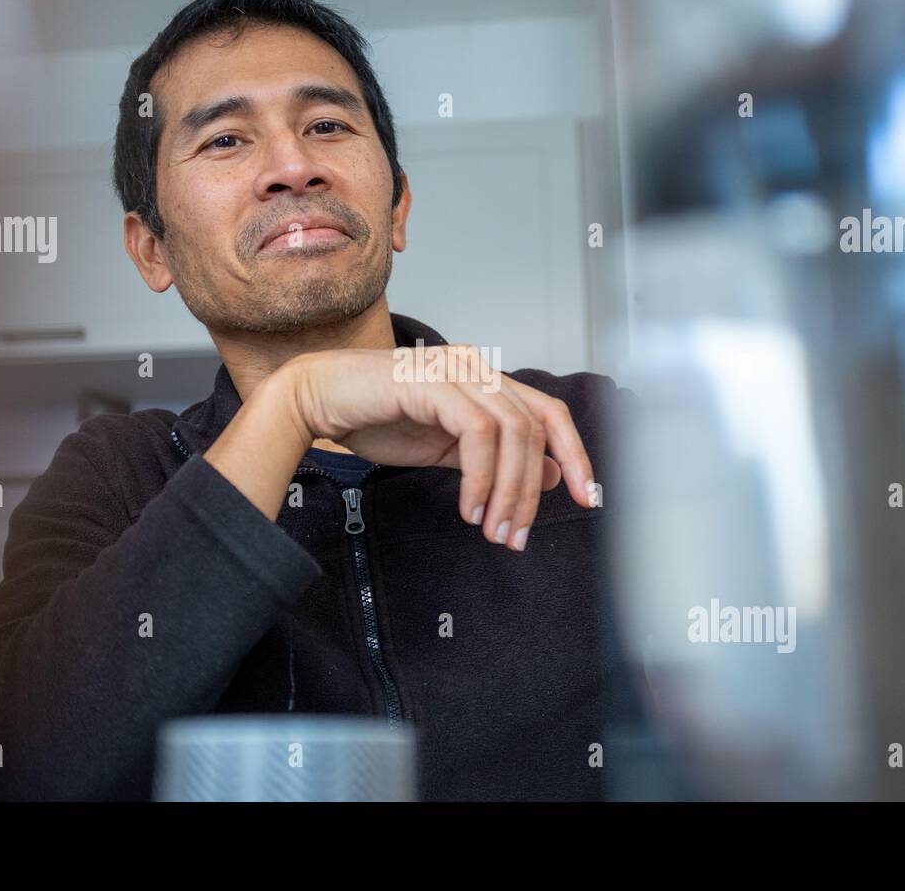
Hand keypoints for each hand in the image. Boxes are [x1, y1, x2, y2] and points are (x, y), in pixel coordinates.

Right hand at [279, 344, 597, 550]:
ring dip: (508, 490)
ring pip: (513, 432)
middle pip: (537, 427)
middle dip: (533, 490)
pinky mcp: (434, 382)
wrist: (316, 399)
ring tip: (492, 530)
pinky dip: (481, 477)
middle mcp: (478, 368)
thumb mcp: (447, 448)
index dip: (575, 454)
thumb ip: (495, 459)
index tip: (587, 497)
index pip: (548, 413)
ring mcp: (457, 371)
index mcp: (485, 380)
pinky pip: (478, 433)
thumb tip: (549, 473)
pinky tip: (469, 508)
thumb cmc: (374, 418)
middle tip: (516, 536)